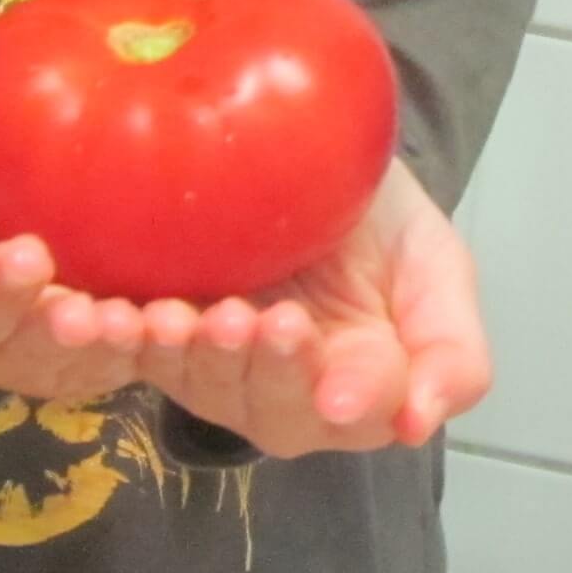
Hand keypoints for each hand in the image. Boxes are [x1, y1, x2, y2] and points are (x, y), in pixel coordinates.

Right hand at [0, 62, 143, 402]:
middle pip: (4, 345)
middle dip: (42, 330)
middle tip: (80, 301)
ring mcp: (32, 352)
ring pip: (72, 366)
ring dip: (113, 351)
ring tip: (149, 321)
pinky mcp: (94, 350)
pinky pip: (131, 361)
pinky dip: (166, 351)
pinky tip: (209, 327)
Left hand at [135, 158, 490, 457]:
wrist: (301, 148)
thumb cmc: (376, 213)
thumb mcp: (436, 265)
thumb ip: (452, 351)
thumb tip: (419, 425)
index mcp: (367, 381)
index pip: (365, 408)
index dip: (353, 401)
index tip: (340, 396)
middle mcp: (293, 392)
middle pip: (282, 415)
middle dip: (271, 372)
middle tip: (270, 321)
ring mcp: (224, 374)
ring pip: (208, 393)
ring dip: (199, 360)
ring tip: (188, 317)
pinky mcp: (161, 343)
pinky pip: (137, 359)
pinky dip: (125, 342)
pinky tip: (119, 317)